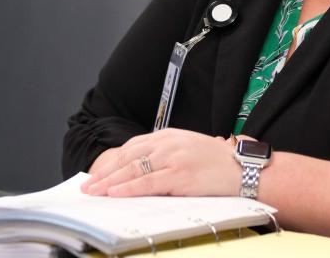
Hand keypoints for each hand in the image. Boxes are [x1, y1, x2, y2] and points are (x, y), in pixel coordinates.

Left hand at [81, 128, 241, 197]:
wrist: (242, 168)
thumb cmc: (217, 163)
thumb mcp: (186, 150)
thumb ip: (164, 156)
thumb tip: (139, 171)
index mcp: (168, 136)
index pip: (131, 148)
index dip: (112, 162)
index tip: (97, 174)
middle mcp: (167, 143)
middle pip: (128, 157)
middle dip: (105, 172)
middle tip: (87, 185)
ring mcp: (173, 158)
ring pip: (133, 169)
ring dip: (110, 181)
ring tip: (94, 191)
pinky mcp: (179, 174)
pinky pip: (148, 182)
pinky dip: (128, 188)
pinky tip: (116, 193)